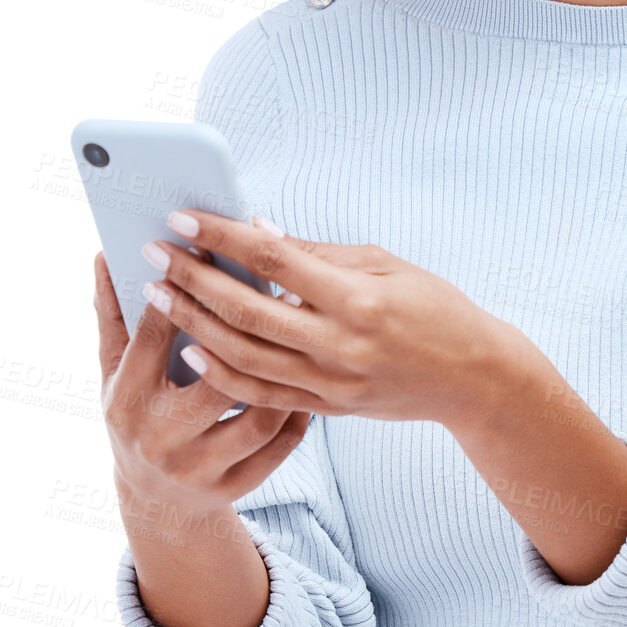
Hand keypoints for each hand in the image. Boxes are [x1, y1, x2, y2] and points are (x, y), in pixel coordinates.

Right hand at [92, 249, 310, 520]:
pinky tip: (313, 378)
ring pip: (256, 417)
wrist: (154, 500)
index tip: (209, 250)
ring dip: (287, 374)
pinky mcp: (234, 487)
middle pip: (214, 381)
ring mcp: (199, 468)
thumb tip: (105, 255)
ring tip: (307, 331)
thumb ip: (113, 313)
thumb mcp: (113, 370)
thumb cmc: (136, 413)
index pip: (154, 339)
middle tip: (283, 290)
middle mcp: (161, 438)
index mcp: (128, 400)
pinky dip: (299, 413)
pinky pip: (279, 447)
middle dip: (248, 334)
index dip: (182, 290)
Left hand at [139, 209, 514, 433]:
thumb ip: (318, 252)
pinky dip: (222, 372)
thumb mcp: (385, 263)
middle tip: (153, 253)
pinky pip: (262, 394)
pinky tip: (191, 349)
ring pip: (244, 356)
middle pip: (248, 310)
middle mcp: (341, 345)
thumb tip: (257, 232)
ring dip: (194, 324)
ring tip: (158, 295)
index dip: (224, 237)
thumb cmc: (434, 306)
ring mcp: (332, 383)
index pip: (275, 262)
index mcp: (358, 298)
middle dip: (193, 280)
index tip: (184, 217)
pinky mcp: (329, 408)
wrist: (473, 378)